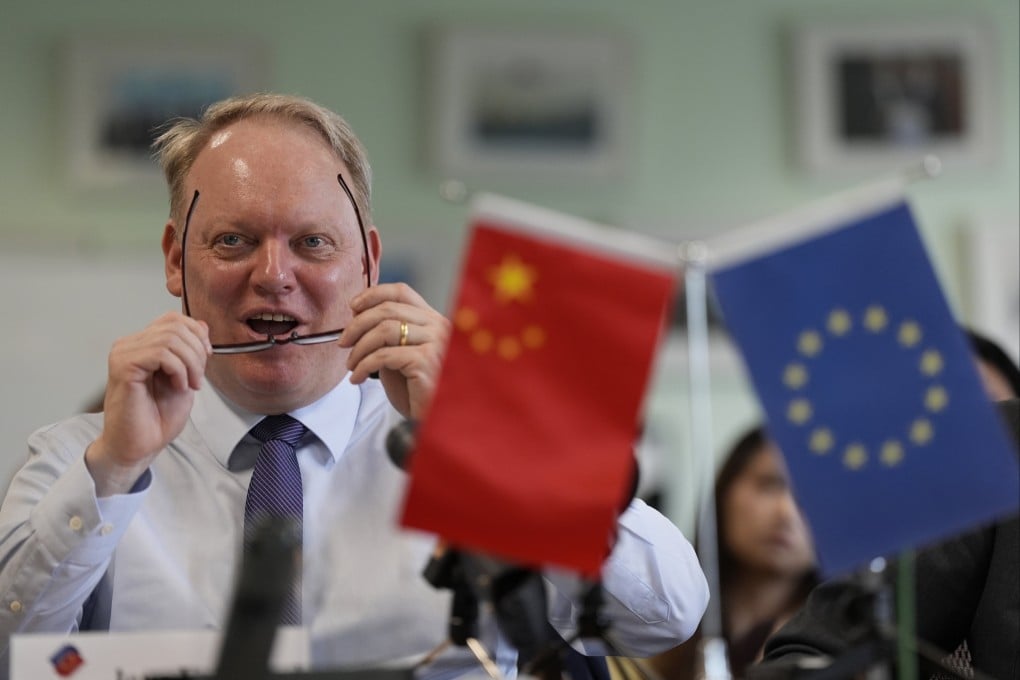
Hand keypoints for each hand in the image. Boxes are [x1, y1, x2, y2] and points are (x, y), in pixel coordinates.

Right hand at [86, 312, 211, 495]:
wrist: (139, 445)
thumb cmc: (157, 417)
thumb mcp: (186, 376)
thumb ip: (191, 351)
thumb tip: (202, 325)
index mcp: (143, 344)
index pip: (173, 319)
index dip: (197, 334)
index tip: (206, 358)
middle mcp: (130, 344)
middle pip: (175, 325)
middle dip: (197, 351)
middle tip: (198, 379)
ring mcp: (124, 353)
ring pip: (171, 338)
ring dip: (190, 363)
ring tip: (189, 385)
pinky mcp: (123, 366)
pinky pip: (160, 353)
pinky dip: (178, 370)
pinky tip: (178, 387)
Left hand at [341, 283, 448, 418]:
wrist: (436, 418)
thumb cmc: (418, 390)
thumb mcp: (400, 355)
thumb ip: (388, 335)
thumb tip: (357, 318)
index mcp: (433, 320)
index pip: (402, 292)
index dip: (373, 295)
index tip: (352, 307)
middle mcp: (438, 326)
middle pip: (388, 310)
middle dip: (357, 325)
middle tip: (343, 343)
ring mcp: (435, 342)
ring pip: (384, 330)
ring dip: (359, 348)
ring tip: (351, 365)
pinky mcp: (426, 361)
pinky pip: (384, 356)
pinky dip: (363, 366)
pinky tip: (357, 378)